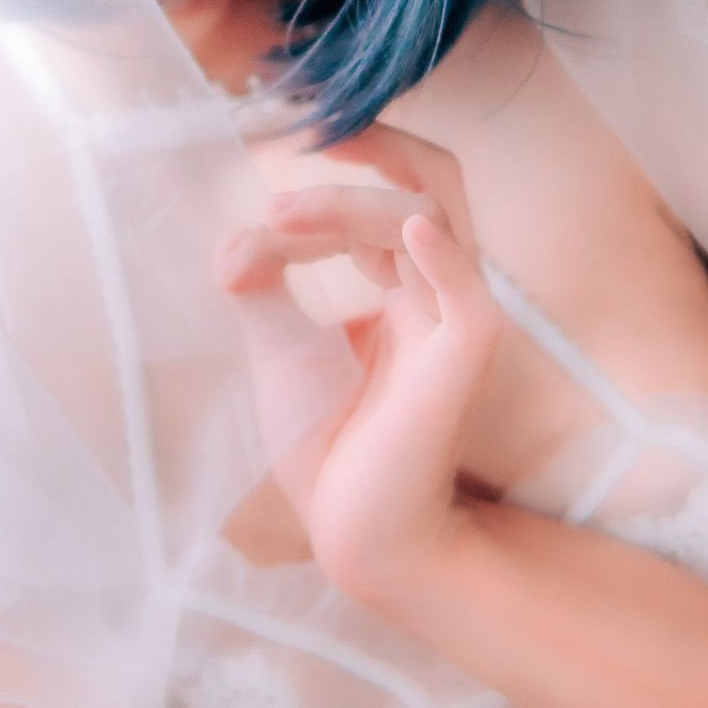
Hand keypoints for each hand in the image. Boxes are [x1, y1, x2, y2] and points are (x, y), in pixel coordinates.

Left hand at [215, 122, 505, 605]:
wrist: (352, 531)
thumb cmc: (328, 448)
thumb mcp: (278, 347)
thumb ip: (262, 283)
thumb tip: (236, 235)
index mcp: (402, 291)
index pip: (379, 210)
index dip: (328, 192)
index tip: (273, 191)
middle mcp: (435, 297)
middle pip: (414, 195)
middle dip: (353, 175)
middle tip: (280, 185)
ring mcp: (453, 326)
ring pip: (429, 223)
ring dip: (353, 207)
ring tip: (282, 215)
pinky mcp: (463, 366)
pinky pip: (471, 302)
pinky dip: (445, 257)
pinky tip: (409, 229)